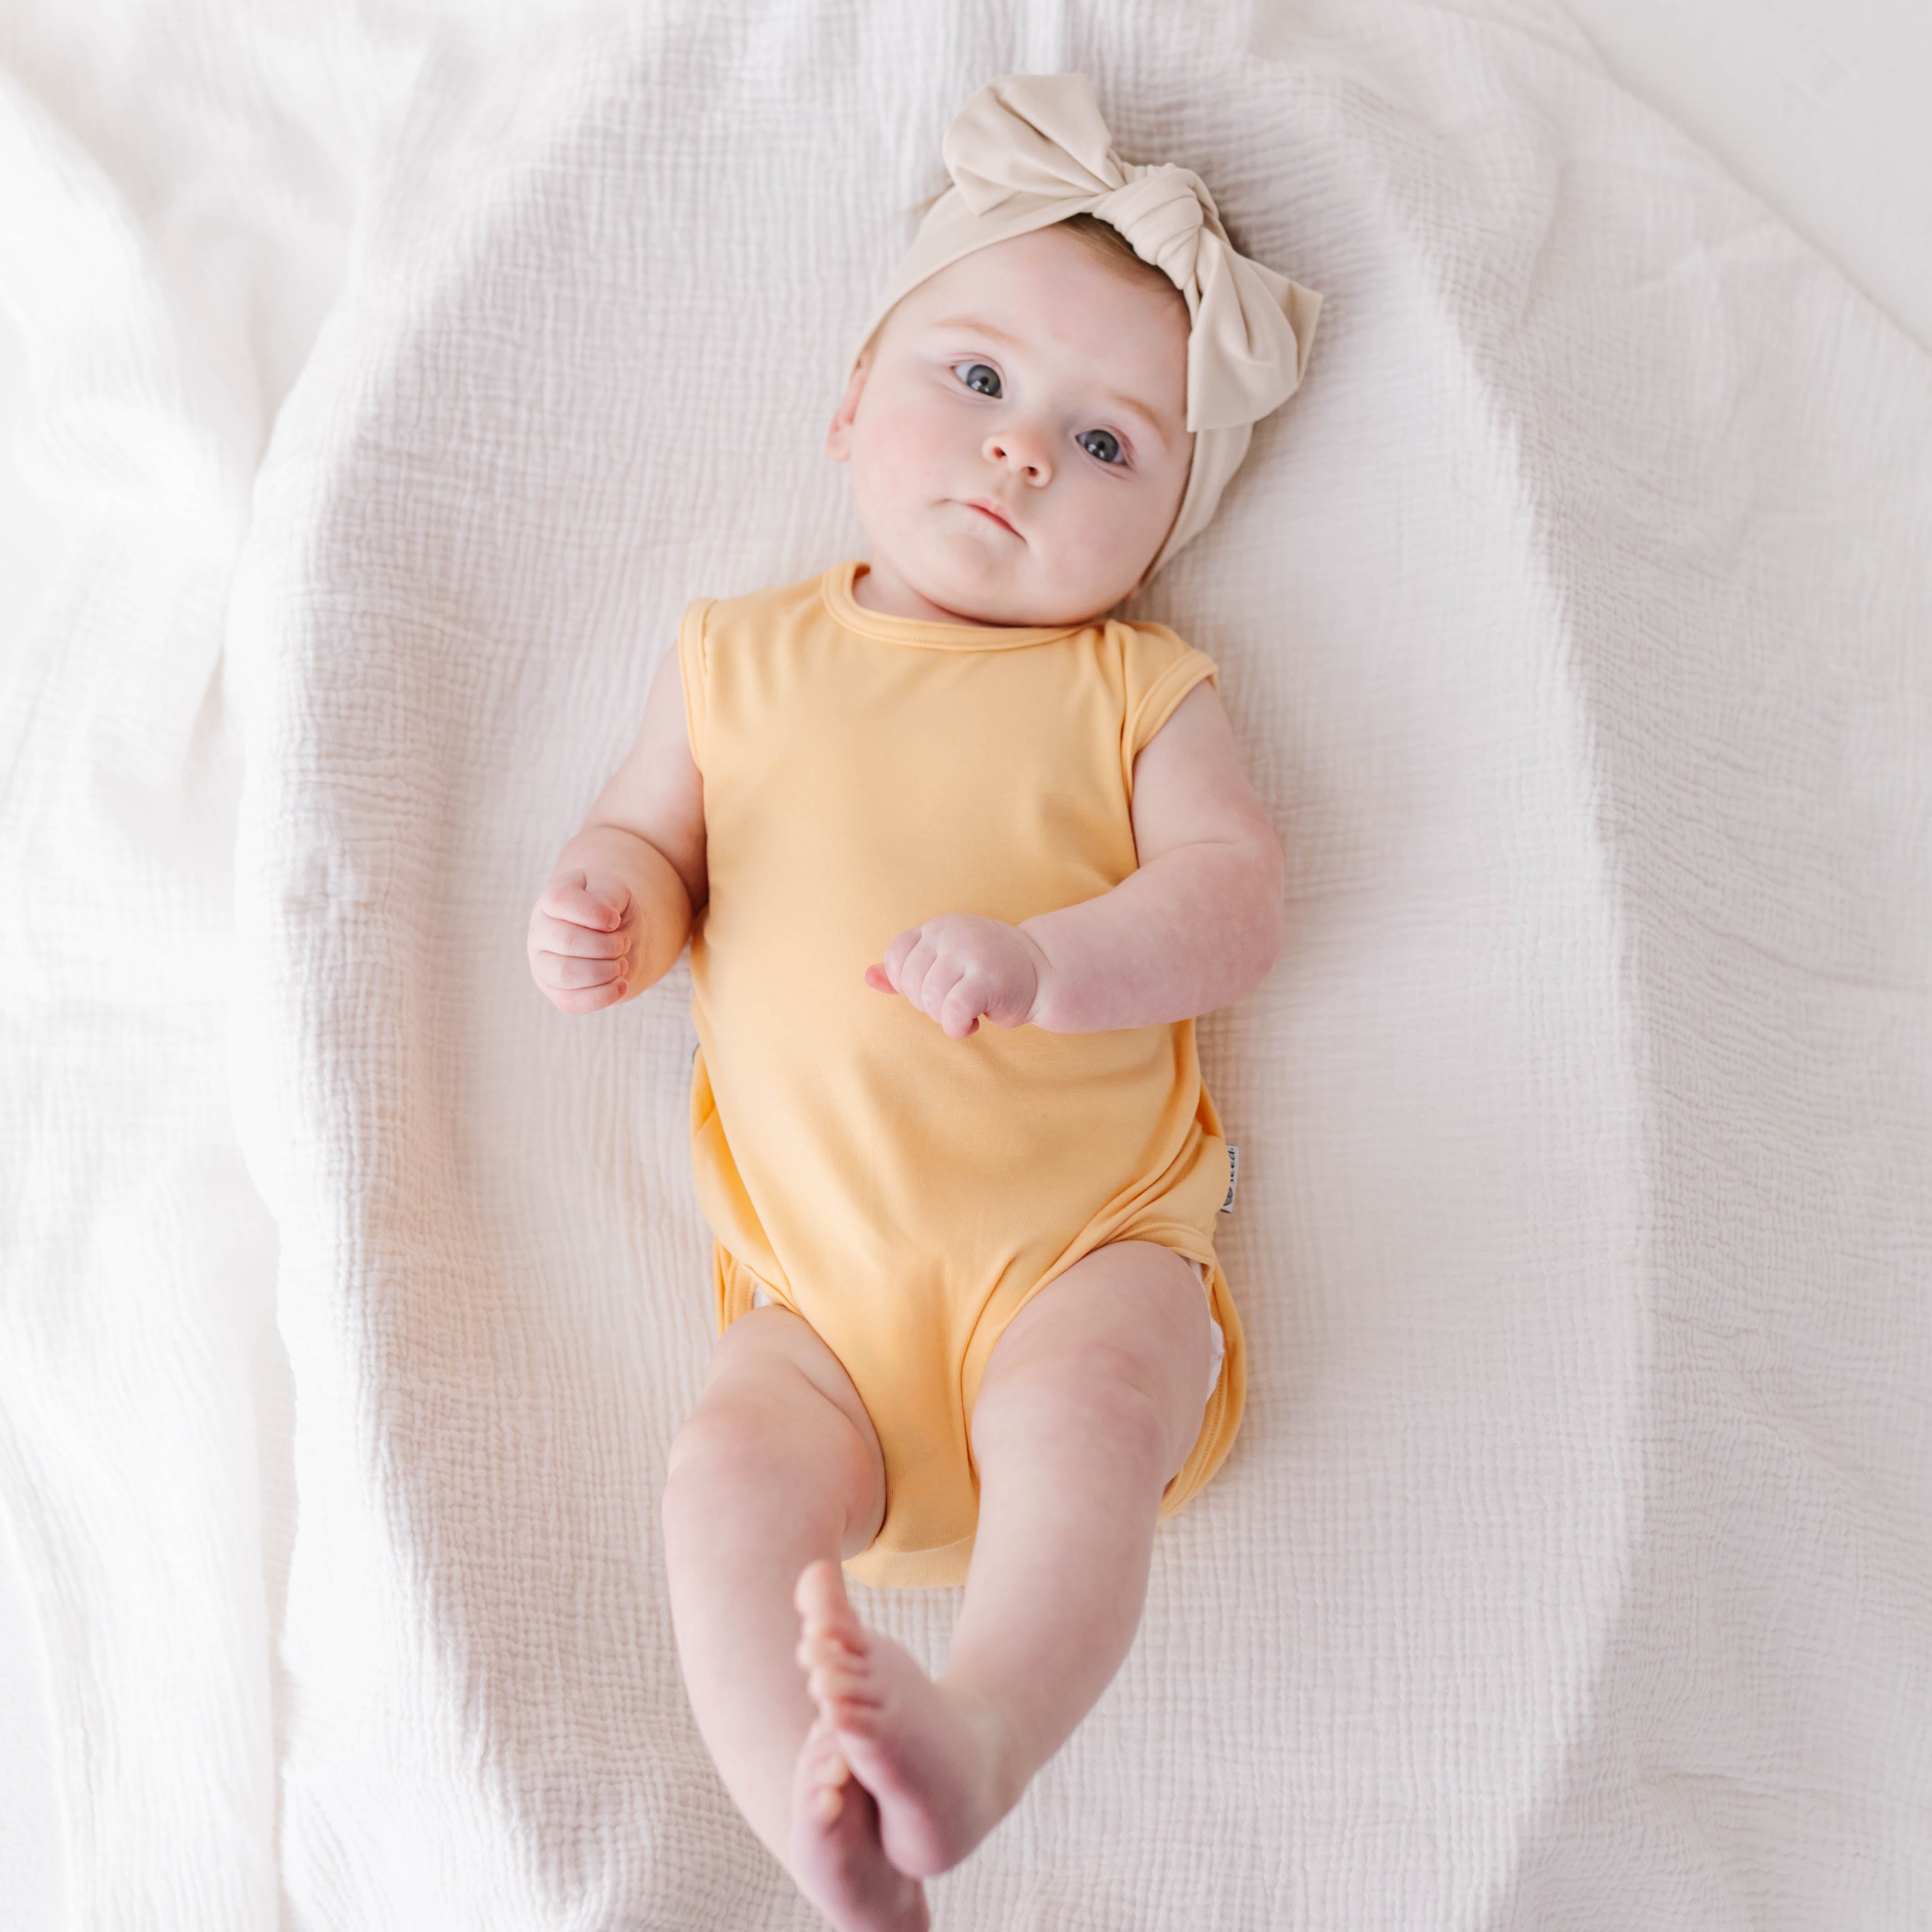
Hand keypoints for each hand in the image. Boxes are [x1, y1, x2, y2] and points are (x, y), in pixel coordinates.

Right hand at [528, 869, 635, 1014]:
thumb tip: (606, 921)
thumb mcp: (614, 889)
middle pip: (567, 942)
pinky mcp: (555, 992)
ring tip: (621, 963)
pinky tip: (621, 984)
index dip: (594, 913)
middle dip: (607, 945)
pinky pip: (571, 1003)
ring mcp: (543, 964)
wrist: (618, 934)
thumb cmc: (612, 908)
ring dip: (606, 971)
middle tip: (624, 943)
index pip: (560, 901)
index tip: (615, 919)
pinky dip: (603, 996)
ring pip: (566, 974)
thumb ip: (607, 895)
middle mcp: (540, 932)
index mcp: (552, 900)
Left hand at [864, 914, 1047, 1039]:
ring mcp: (969, 952)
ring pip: (930, 999)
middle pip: (911, 982)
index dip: (908, 983)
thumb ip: (908, 970)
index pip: (896, 956)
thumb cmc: (991, 970)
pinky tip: (972, 1023)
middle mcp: (950, 933)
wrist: (1045, 971)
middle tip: (956, 1003)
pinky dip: (956, 1026)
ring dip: (944, 1017)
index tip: (935, 989)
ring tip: (966, 1011)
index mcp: (937, 928)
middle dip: (928, 1005)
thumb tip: (868, 977)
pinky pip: (952, 1010)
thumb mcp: (945, 961)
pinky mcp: (987, 977)